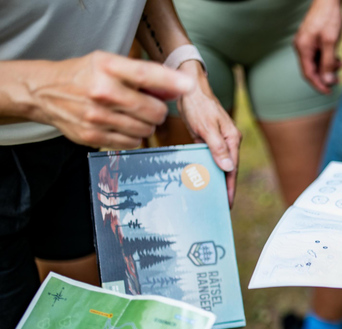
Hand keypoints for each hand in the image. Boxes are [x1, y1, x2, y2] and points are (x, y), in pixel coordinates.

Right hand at [27, 51, 192, 148]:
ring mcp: (96, 117)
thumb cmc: (84, 75)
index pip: (144, 74)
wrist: (44, 92)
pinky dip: (133, 137)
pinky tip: (122, 126)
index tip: (188, 86)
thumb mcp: (109, 64)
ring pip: (145, 130)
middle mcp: (101, 92)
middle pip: (153, 110)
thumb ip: (142, 75)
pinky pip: (131, 143)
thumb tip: (176, 88)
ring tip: (131, 115)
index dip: (170, 81)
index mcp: (106, 67)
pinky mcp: (92, 136)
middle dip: (158, 111)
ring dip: (146, 125)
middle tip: (150, 107)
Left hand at [175, 61, 241, 207]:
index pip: (233, 168)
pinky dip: (207, 169)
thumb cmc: (199, 104)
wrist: (188, 86)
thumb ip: (217, 148)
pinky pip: (209, 157)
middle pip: (228, 168)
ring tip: (211, 197)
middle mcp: (228, 141)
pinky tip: (202, 179)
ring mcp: (218, 140)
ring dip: (216, 179)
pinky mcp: (208, 138)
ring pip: (218, 164)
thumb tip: (229, 168)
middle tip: (220, 206)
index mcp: (233, 139)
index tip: (227, 203)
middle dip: (225, 187)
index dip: (230, 187)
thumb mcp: (207, 127)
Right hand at [294, 0, 341, 93]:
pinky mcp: (312, 40)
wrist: (328, 0)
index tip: (329, 92)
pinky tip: (337, 59)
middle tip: (338, 79)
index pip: (308, 74)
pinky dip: (328, 60)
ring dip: (328, 68)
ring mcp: (306, 43)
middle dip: (325, 76)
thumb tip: (327, 81)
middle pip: (312, 70)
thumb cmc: (328, 17)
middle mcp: (301, 47)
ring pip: (316, 63)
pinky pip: (318, 56)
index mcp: (303, 48)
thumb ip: (328, 63)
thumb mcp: (330, 42)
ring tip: (340, 65)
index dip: (319, 85)